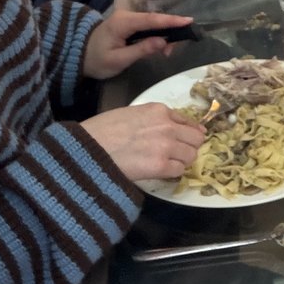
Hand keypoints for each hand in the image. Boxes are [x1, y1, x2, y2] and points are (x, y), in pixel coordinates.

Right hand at [83, 104, 204, 181]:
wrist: (87, 148)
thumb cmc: (101, 130)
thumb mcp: (130, 113)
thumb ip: (153, 118)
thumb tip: (171, 127)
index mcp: (159, 110)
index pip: (189, 122)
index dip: (188, 134)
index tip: (186, 141)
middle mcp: (167, 126)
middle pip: (196, 139)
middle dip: (188, 147)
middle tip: (175, 155)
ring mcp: (166, 146)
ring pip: (190, 156)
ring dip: (180, 161)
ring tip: (165, 164)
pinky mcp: (161, 166)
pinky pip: (179, 171)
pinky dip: (172, 173)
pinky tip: (159, 171)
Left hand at [84, 9, 195, 77]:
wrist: (78, 55)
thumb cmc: (96, 60)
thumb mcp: (119, 60)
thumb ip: (141, 50)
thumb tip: (163, 42)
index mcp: (123, 22)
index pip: (151, 20)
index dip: (171, 21)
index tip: (188, 21)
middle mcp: (127, 16)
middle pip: (155, 20)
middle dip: (169, 32)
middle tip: (172, 52)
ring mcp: (128, 18)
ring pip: (154, 24)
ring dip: (164, 36)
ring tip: (165, 53)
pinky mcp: (129, 24)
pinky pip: (148, 27)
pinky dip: (157, 35)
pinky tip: (159, 47)